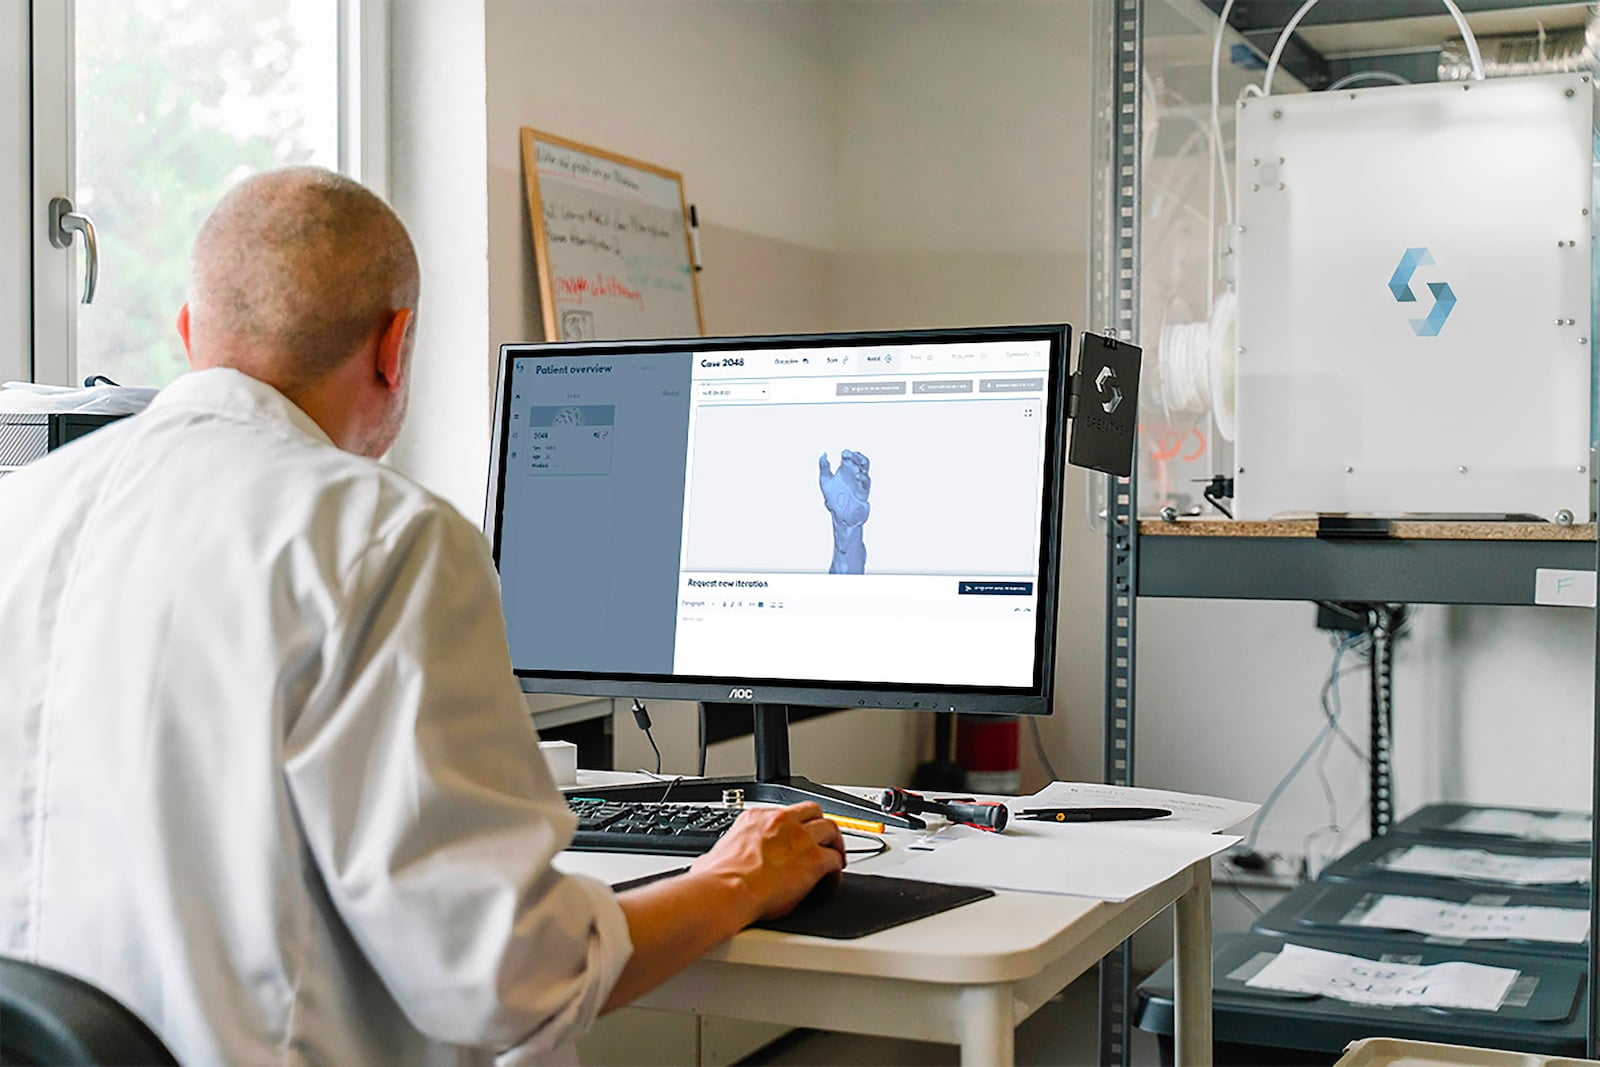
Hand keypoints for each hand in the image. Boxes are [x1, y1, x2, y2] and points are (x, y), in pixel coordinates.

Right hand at [689, 803, 845, 922]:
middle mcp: (780, 822)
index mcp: (756, 818)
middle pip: (812, 811)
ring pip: (830, 829)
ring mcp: (800, 839)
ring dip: (834, 843)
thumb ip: (723, 853)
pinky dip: (836, 870)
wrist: (726, 891)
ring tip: (835, 856)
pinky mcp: (814, 860)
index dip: (793, 826)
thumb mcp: (714, 853)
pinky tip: (832, 880)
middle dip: (819, 825)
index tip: (795, 837)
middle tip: (822, 840)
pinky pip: (835, 860)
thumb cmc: (717, 879)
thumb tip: (711, 863)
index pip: (784, 813)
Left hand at [818, 450, 870, 525]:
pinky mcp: (864, 491)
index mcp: (844, 470)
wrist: (840, 516)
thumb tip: (824, 454)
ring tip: (857, 459)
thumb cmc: (833, 499)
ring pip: (866, 468)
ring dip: (863, 462)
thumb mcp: (825, 481)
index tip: (844, 454)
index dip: (847, 453)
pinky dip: (863, 477)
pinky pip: (866, 482)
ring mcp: (859, 482)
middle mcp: (853, 474)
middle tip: (850, 455)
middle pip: (859, 460)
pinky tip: (857, 475)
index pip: (848, 457)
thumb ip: (824, 467)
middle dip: (856, 455)